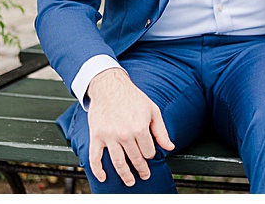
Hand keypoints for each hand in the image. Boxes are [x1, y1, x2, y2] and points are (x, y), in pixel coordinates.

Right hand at [84, 67, 173, 187]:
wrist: (108, 84)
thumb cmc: (132, 96)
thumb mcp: (152, 110)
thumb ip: (161, 131)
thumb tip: (170, 147)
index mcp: (139, 128)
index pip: (149, 152)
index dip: (150, 154)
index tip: (148, 152)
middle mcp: (124, 134)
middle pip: (136, 160)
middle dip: (142, 169)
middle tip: (144, 174)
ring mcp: (109, 136)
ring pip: (118, 163)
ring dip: (125, 175)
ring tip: (130, 181)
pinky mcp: (96, 135)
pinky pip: (95, 156)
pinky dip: (98, 170)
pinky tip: (103, 177)